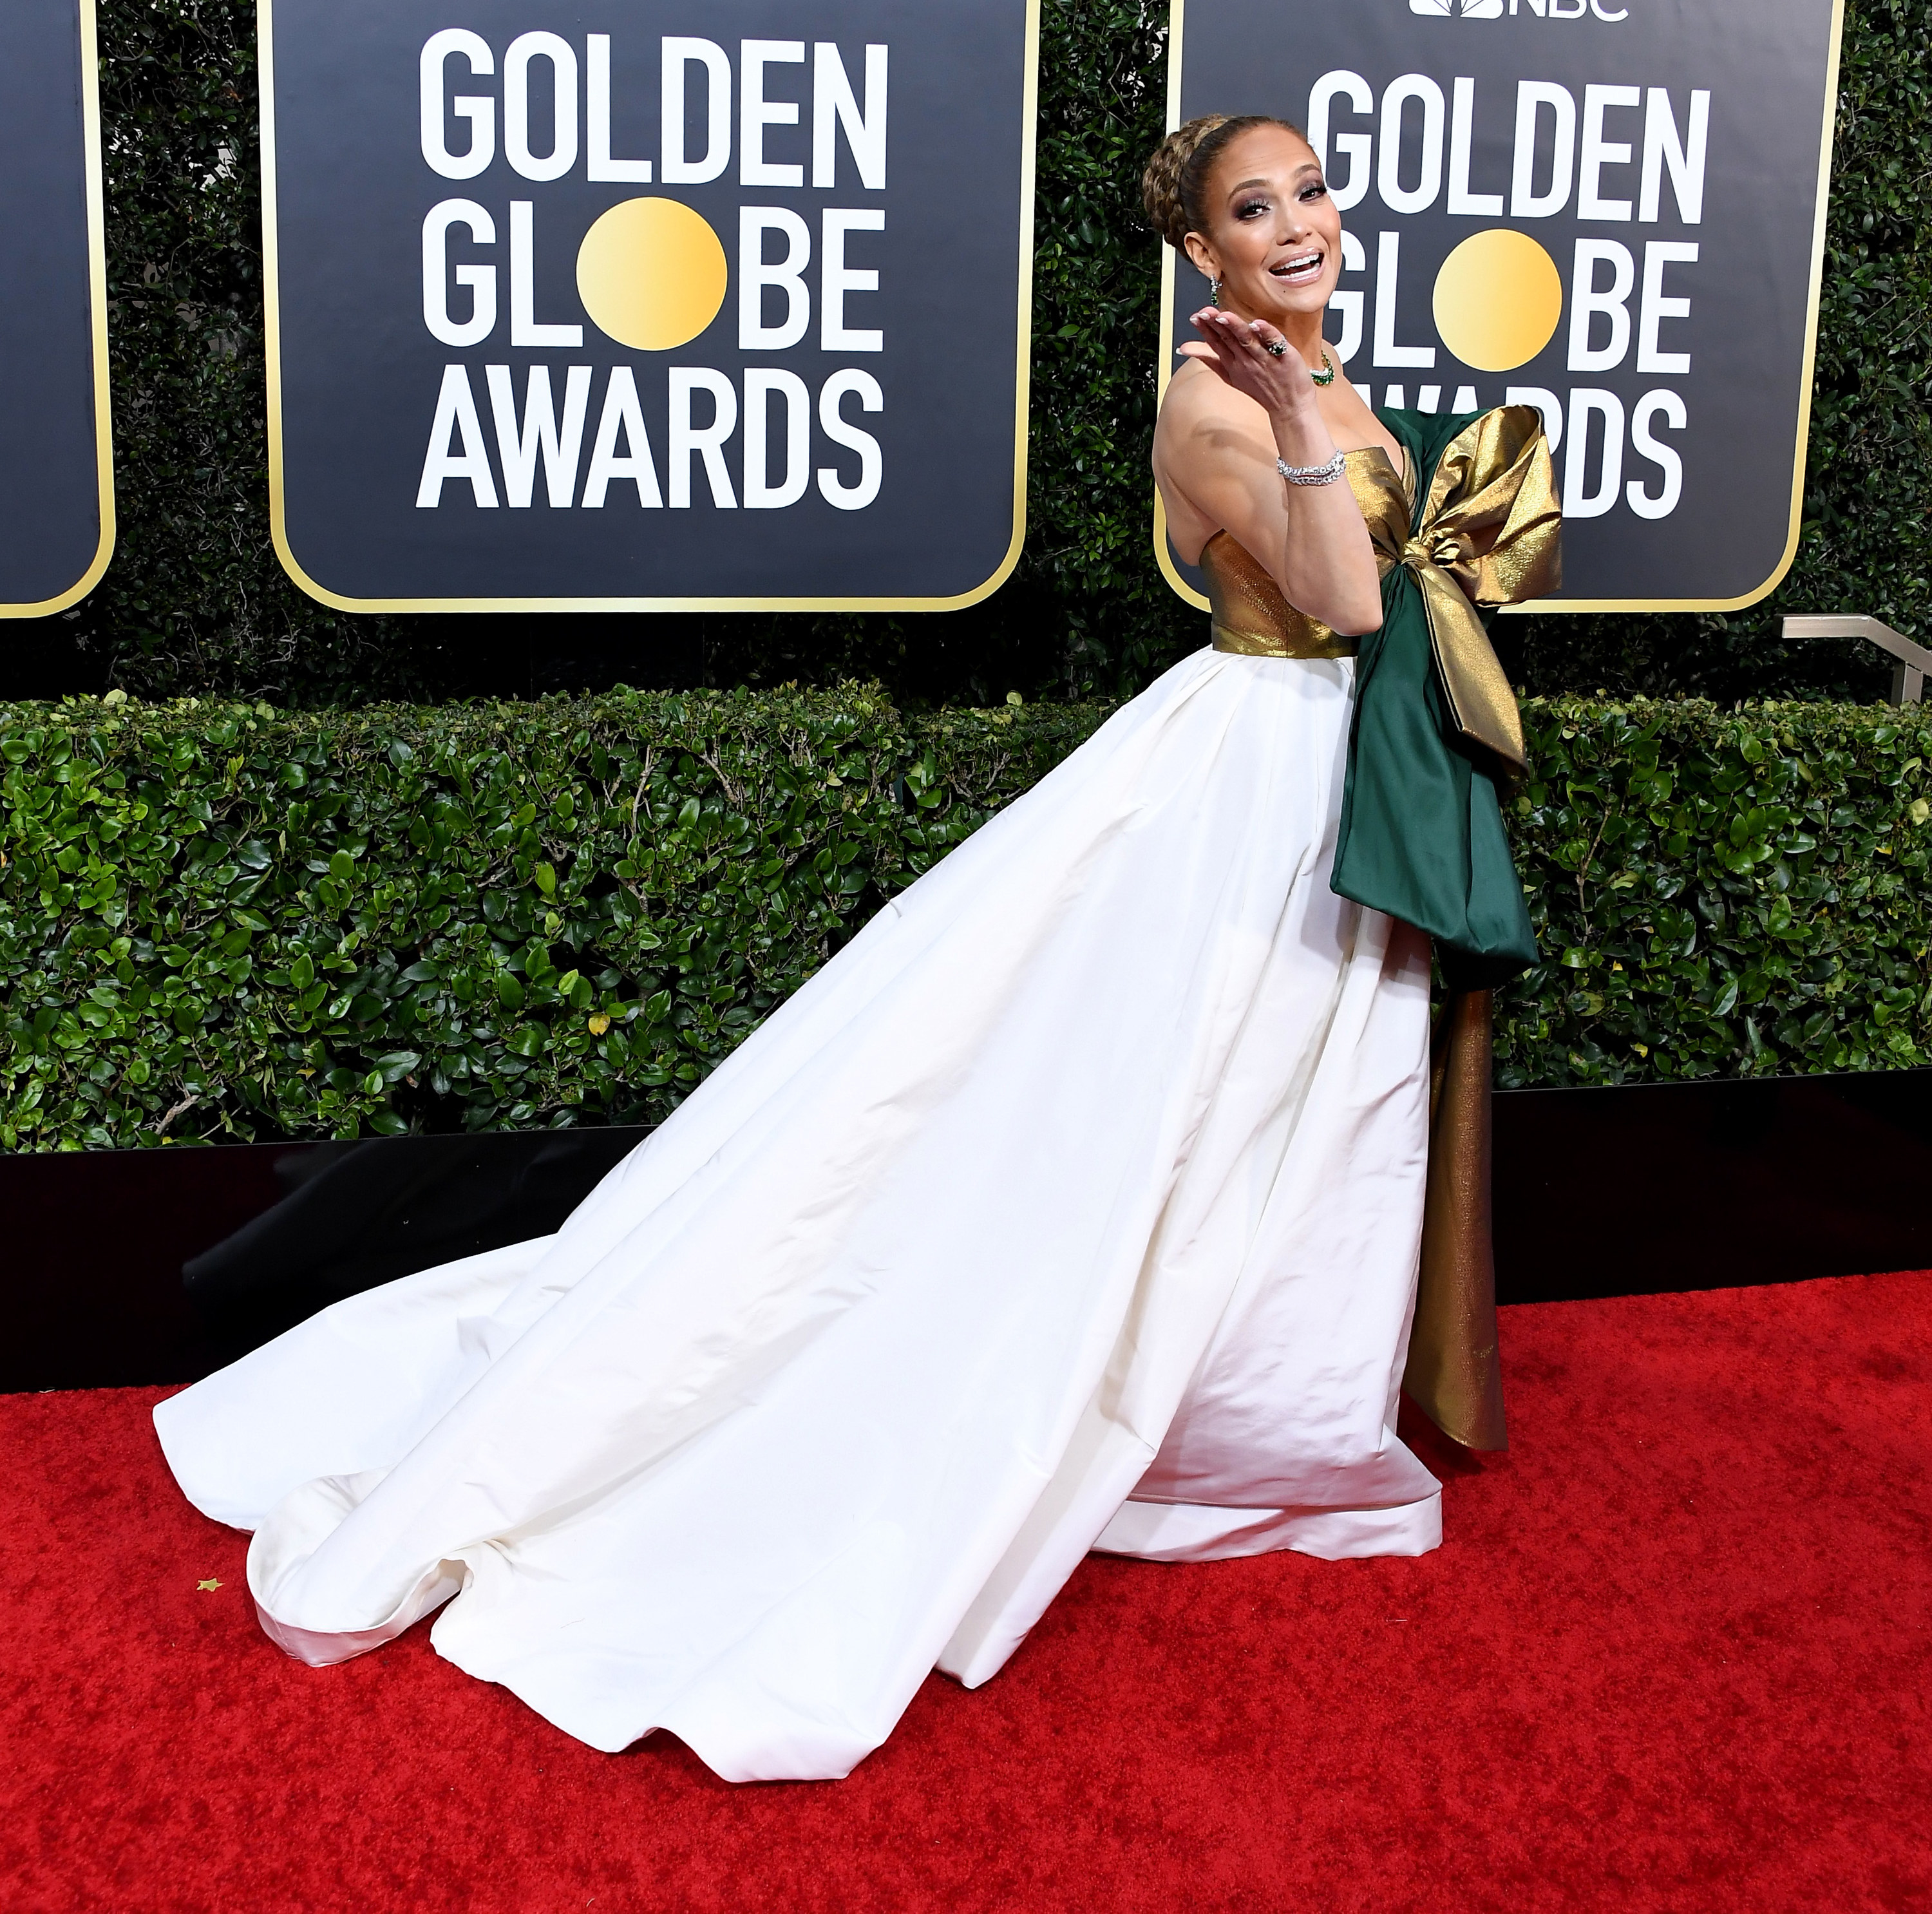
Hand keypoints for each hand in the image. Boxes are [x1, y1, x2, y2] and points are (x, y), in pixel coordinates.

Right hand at [1177, 310, 1322, 426]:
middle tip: (1204, 313)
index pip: (1216, 343)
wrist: (1290, 406)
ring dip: (1235, 327)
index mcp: (1233, 363)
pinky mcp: (1283, 356)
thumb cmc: (1262, 388)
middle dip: (1215, 324)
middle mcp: (1246, 361)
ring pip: (1246, 339)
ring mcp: (1264, 359)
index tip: (1196, 317)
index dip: (1205, 329)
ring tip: (1223, 316)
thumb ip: (1210, 359)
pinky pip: (1274, 342)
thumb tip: (1186, 348)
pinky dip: (1266, 333)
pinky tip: (1257, 324)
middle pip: (1228, 338)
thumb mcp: (1230, 375)